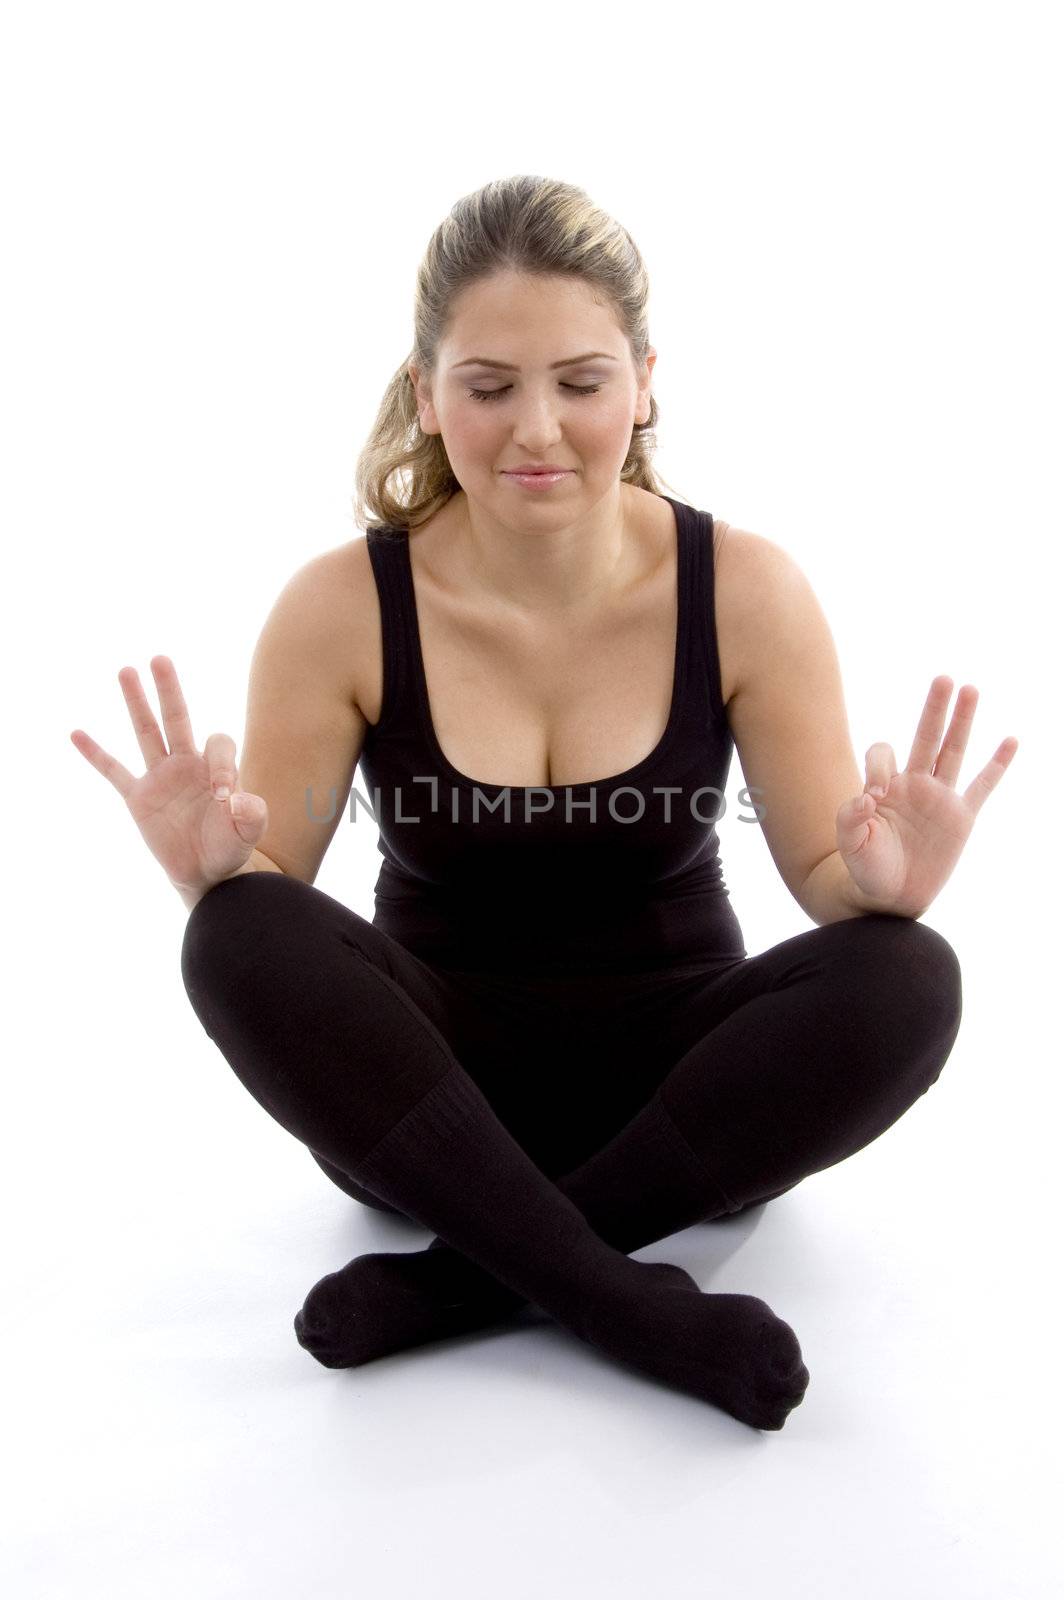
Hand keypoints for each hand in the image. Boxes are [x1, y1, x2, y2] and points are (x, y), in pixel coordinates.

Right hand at [70, 654, 269, 895]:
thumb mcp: (248, 834)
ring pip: (146, 733)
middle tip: (161, 659)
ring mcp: (160, 777)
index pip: (218, 745)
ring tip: (126, 670)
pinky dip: (95, 754)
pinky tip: (76, 733)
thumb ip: (252, 816)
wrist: (207, 871)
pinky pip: (113, 771)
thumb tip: (239, 800)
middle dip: (170, 690)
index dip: (222, 765)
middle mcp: (187, 763)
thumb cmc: (229, 847)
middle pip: (177, 718)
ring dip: (136, 703)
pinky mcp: (138, 797)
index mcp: (216, 767)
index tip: (223, 796)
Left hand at [835, 675, 1018, 916]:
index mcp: (884, 786)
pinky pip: (982, 787)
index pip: (884, 755)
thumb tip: (864, 798)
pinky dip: (997, 765)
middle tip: (943, 678)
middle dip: (934, 708)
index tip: (873, 798)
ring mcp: (939, 798)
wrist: (887, 896)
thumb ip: (848, 820)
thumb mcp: (849, 845)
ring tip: (971, 689)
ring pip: (953, 752)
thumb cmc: (864, 867)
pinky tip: (1010, 740)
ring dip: (962, 722)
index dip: (877, 768)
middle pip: (926, 736)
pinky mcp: (960, 818)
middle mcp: (913, 784)